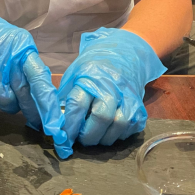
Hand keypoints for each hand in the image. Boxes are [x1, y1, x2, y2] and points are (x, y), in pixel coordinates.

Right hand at [0, 4, 68, 155]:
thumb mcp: (15, 44)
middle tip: (36, 120)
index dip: (47, 104)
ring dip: (2, 99)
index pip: (39, 78)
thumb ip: (28, 67)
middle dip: (31, 110)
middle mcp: (2, 57)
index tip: (55, 126)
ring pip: (3, 101)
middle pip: (21, 94)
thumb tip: (45, 100)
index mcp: (20, 47)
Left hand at [56, 27, 166, 153]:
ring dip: (103, 138)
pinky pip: (131, 128)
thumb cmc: (92, 68)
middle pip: (101, 117)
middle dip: (87, 135)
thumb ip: (65, 98)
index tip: (62, 138)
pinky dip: (118, 136)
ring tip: (92, 138)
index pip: (78, 104)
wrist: (124, 54)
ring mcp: (130, 96)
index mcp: (91, 76)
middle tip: (79, 140)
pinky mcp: (141, 106)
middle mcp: (113, 85)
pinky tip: (108, 132)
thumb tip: (54, 124)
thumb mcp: (74, 75)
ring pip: (119, 125)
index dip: (69, 125)